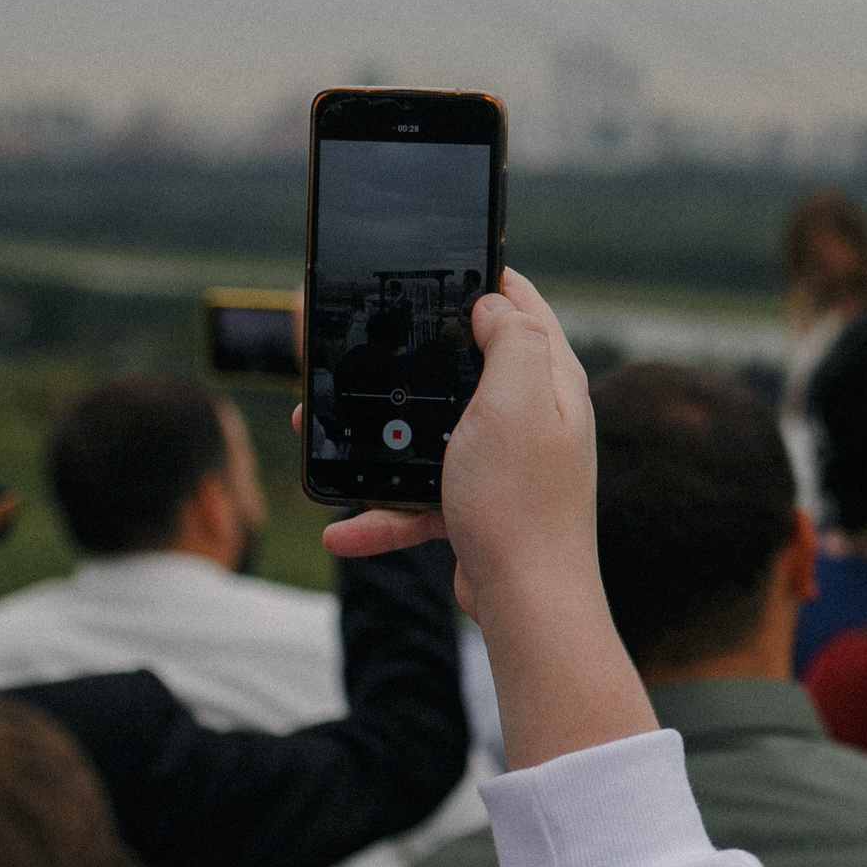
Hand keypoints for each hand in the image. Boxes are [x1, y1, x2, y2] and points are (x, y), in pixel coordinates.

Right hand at [318, 268, 654, 766]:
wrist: (527, 603)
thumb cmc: (523, 501)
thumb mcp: (518, 401)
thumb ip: (512, 342)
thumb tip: (496, 302)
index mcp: (550, 383)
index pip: (522, 308)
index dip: (482, 280)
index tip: (438, 264)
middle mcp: (533, 419)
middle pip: (461, 369)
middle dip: (407, 360)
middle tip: (355, 344)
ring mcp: (503, 465)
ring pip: (427, 435)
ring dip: (375, 438)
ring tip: (316, 431)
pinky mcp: (478, 509)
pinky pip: (417, 501)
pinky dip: (379, 514)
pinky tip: (341, 529)